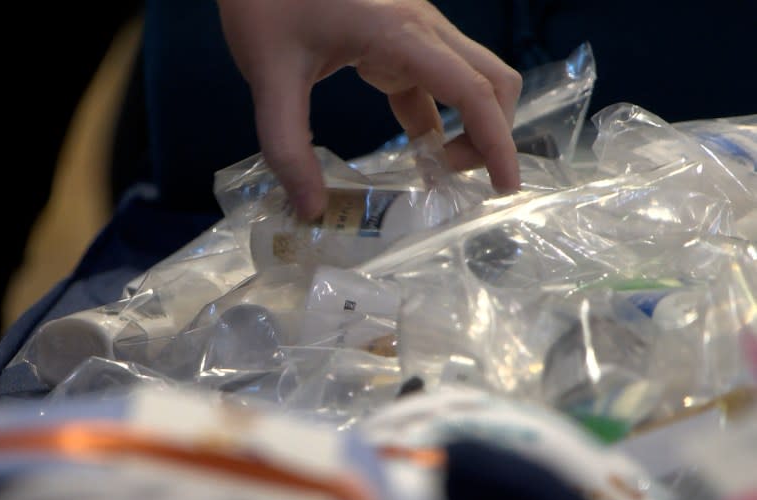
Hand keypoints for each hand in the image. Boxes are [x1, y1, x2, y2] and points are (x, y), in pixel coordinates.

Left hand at [217, 0, 521, 219]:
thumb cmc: (263, 3)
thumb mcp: (270, 77)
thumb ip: (288, 147)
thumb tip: (311, 211)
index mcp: (401, 33)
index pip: (473, 91)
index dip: (497, 141)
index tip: (504, 186)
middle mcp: (421, 27)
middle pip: (491, 80)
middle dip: (492, 134)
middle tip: (461, 182)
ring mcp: (413, 30)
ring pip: (469, 79)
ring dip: (468, 127)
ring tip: (440, 175)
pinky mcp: (396, 38)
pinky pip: (433, 82)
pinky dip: (437, 118)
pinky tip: (419, 151)